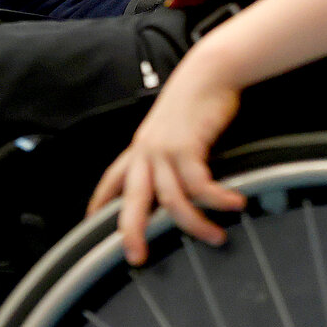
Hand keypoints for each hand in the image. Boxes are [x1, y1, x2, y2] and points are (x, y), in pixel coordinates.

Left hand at [87, 59, 245, 264]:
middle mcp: (147, 151)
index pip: (112, 179)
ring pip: (172, 200)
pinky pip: (200, 185)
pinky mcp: (188, 146)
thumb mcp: (172, 127)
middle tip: (138, 256)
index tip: (90, 222)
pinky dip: (217, 199)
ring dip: (195, 224)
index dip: (100, 202)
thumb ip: (167, 152)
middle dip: (131, 231)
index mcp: (140, 147)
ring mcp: (165, 150)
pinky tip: (235, 204)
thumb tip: (176, 176)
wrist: (208, 70)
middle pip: (132, 200)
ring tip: (216, 237)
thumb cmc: (194, 98)